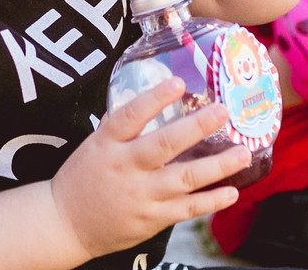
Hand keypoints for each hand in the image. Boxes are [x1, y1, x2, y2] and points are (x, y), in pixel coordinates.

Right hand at [50, 77, 247, 258]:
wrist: (65, 224)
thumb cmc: (82, 178)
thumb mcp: (93, 145)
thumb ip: (120, 126)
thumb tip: (148, 98)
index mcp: (107, 144)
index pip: (130, 116)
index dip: (155, 99)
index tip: (177, 82)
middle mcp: (126, 167)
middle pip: (164, 144)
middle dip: (196, 127)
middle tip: (223, 111)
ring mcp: (141, 195)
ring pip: (185, 179)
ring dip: (218, 166)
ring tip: (243, 152)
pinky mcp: (152, 220)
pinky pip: (187, 210)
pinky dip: (212, 201)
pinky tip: (232, 191)